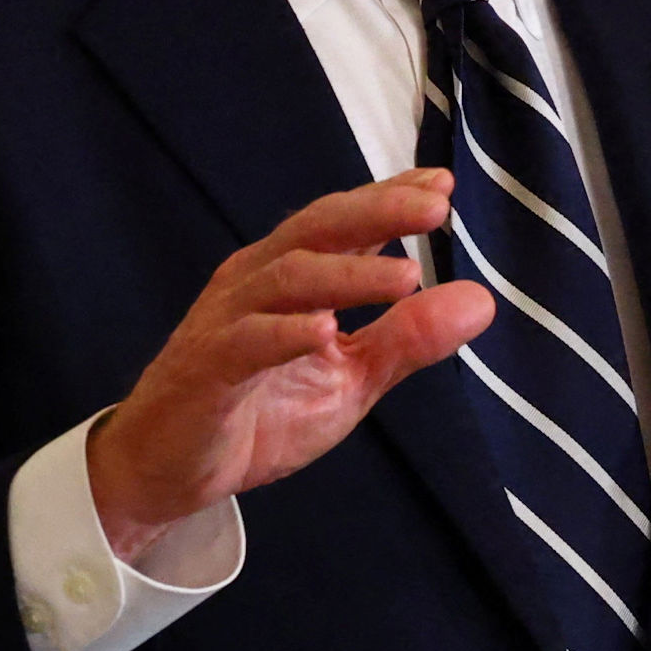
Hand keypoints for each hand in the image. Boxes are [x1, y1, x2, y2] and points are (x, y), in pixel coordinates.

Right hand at [85, 171, 493, 561]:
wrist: (169, 467)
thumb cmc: (259, 412)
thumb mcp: (350, 380)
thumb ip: (407, 340)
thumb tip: (481, 301)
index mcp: (289, 275)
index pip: (343, 222)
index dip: (390, 196)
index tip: (443, 183)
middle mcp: (256, 282)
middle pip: (317, 229)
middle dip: (377, 212)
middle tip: (435, 207)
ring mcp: (227, 322)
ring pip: (287, 278)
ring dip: (348, 275)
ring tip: (406, 278)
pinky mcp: (207, 369)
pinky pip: (246, 342)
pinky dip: (286, 333)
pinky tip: (326, 332)